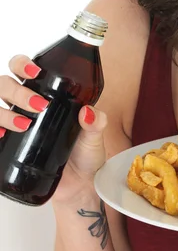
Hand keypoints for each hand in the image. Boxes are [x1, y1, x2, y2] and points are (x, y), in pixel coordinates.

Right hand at [0, 54, 107, 204]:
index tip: (36, 72)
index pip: (24, 70)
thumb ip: (96, 122)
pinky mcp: (8, 146)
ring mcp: (14, 124)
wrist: (79, 186)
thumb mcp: (95, 136)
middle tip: (39, 105)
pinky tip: (3, 134)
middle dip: (17, 91)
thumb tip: (88, 112)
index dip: (22, 64)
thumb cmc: (86, 155)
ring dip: (4, 112)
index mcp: (45, 94)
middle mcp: (25, 106)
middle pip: (4, 84)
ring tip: (25, 124)